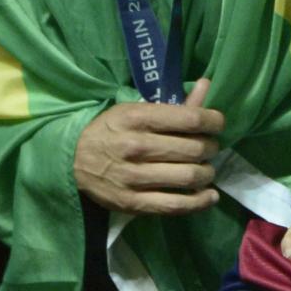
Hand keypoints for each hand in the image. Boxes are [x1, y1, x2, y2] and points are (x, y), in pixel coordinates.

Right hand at [71, 79, 223, 216]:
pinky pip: (176, 205)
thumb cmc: (109, 131)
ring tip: (206, 170)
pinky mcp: (134, 203)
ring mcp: (135, 177)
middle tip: (210, 148)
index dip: (212, 121)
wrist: (72, 162)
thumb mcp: (135, 110)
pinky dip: (199, 201)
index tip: (218, 124)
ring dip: (207, 173)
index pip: (189, 119)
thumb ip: (173, 105)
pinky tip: (209, 196)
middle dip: (211, 148)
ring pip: (189, 177)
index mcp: (137, 118)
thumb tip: (206, 85)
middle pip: (193, 149)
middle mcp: (137, 147)